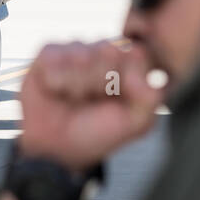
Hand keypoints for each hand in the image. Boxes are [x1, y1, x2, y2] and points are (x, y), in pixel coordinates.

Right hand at [18, 41, 163, 169]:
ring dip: (77, 84)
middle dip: (101, 82)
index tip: (117, 98)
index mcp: (129, 66)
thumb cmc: (96, 133)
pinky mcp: (49, 53)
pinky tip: (55, 90)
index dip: (126, 78)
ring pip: (81, 55)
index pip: (137, 53)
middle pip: (109, 50)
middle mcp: (103, 52)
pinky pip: (54, 56)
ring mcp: (76, 50)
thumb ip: (150, 98)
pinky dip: (55, 79)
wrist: (55, 148)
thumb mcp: (133, 124)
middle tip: (93, 100)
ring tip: (73, 98)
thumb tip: (140, 66)